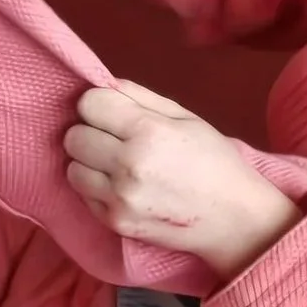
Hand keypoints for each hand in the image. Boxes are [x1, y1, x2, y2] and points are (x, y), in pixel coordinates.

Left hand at [65, 84, 299, 278]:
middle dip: (91, 131)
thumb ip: (141, 97)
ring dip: (89, 162)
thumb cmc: (215, 162)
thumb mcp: (187, 118)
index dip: (99, 104)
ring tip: (116, 165)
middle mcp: (128, 165)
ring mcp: (119, 198)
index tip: (113, 112)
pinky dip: (96, 188)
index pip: (89, 104)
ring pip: (73, 168)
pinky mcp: (115, 223)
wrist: (234, 219)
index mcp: (148, 132)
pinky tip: (122, 187)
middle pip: (75, 136)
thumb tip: (104, 83)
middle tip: (114, 139)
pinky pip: (84, 196)